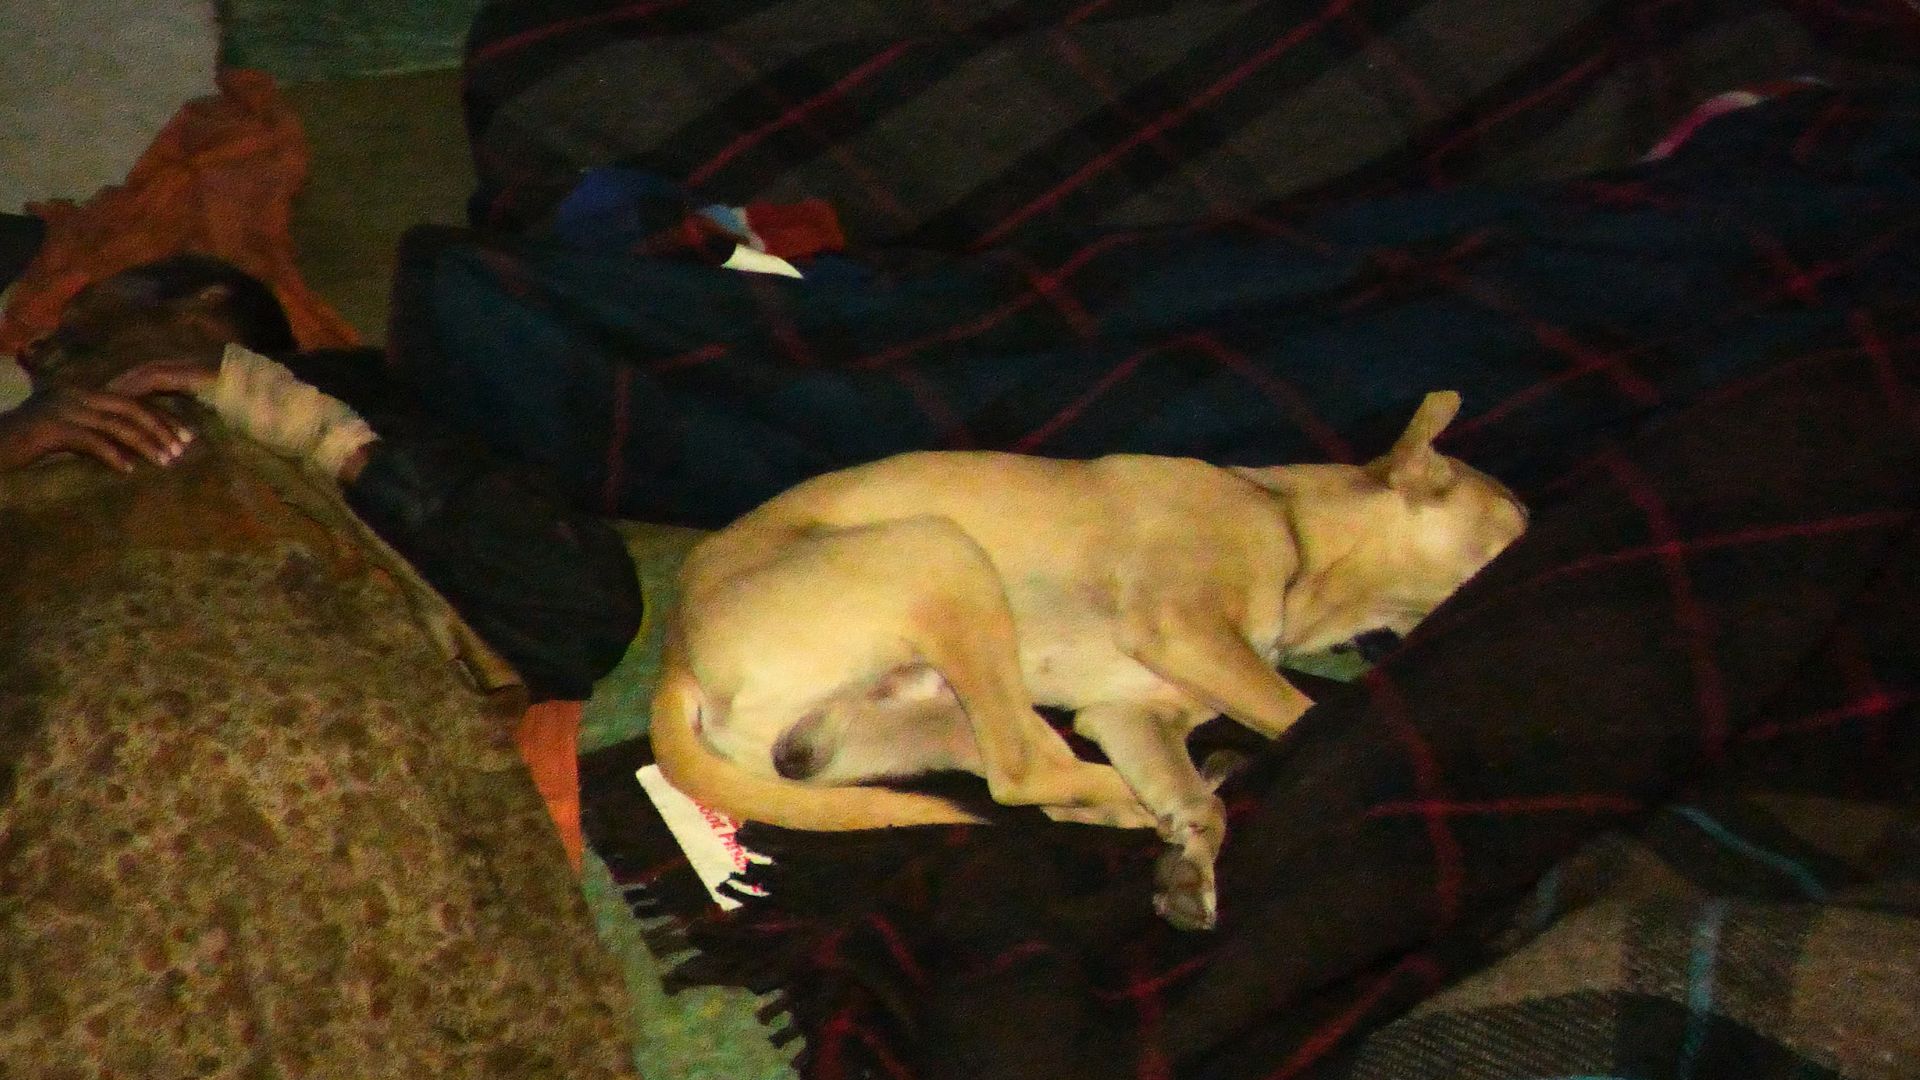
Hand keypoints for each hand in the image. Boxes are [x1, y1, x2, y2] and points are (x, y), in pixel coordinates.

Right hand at [0, 375, 199, 473]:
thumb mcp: (67, 430)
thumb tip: (132, 448)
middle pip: (130, 408)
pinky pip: (91, 442)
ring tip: (165, 461)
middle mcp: (75, 393)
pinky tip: (128, 470)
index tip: (186, 435)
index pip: (132, 400)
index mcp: (82, 389)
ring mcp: (63, 408)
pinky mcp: (51, 428)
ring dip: (145, 445)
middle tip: (183, 448)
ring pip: (116, 426)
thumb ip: (96, 430)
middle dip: (161, 428)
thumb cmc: (29, 441)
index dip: (161, 417)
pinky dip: (113, 456)